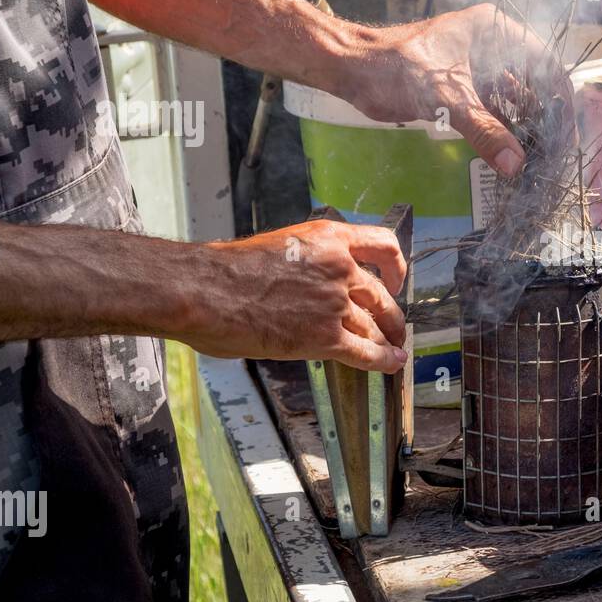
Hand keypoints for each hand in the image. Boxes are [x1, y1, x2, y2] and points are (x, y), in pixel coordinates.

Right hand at [192, 220, 407, 372]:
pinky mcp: (325, 338)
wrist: (205, 290)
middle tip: (392, 326)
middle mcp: (340, 269)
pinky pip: (366, 353)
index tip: (396, 280)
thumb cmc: (226, 271)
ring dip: (386, 340)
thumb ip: (305, 264)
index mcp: (328, 238)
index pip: (382, 246)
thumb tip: (308, 285)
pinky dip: (384, 360)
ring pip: (375, 327)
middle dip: (390, 315)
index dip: (397, 267)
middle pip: (381, 296)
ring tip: (391, 349)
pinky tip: (392, 363)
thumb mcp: (278, 248)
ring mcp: (335, 304)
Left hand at [333, 4, 575, 177]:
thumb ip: (484, 131)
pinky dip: (504, 130)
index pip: (546, 64)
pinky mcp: (463, 85)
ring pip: (515, 98)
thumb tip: (516, 165)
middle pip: (535, 82)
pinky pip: (494, 108)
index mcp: (495, 29)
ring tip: (538, 158)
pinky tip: (512, 153)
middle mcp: (492, 43)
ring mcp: (477, 64)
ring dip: (526, 127)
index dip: (560, 100)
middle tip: (555, 153)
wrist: (351, 69)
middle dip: (546, 117)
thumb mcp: (446, 99)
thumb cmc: (395, 69)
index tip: (566, 134)